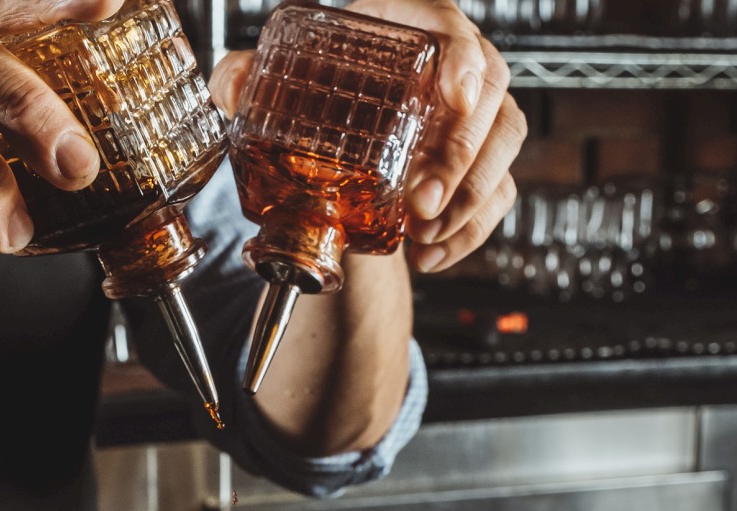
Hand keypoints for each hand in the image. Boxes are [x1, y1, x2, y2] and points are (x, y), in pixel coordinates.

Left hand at [209, 0, 525, 275]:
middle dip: (462, 154)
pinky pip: (501, 193)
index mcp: (411, 30)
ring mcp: (477, 117)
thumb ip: (249, 78)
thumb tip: (231, 87)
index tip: (456, 94)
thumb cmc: (323, 94)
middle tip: (422, 199)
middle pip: (492, 96)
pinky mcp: (483, 163)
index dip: (464, 60)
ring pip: (505, 144)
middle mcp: (456, 69)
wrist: (347, 144)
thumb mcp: (279, 82)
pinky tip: (431, 253)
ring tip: (425, 230)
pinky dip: (471, 230)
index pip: (454, 30)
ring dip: (472, 194)